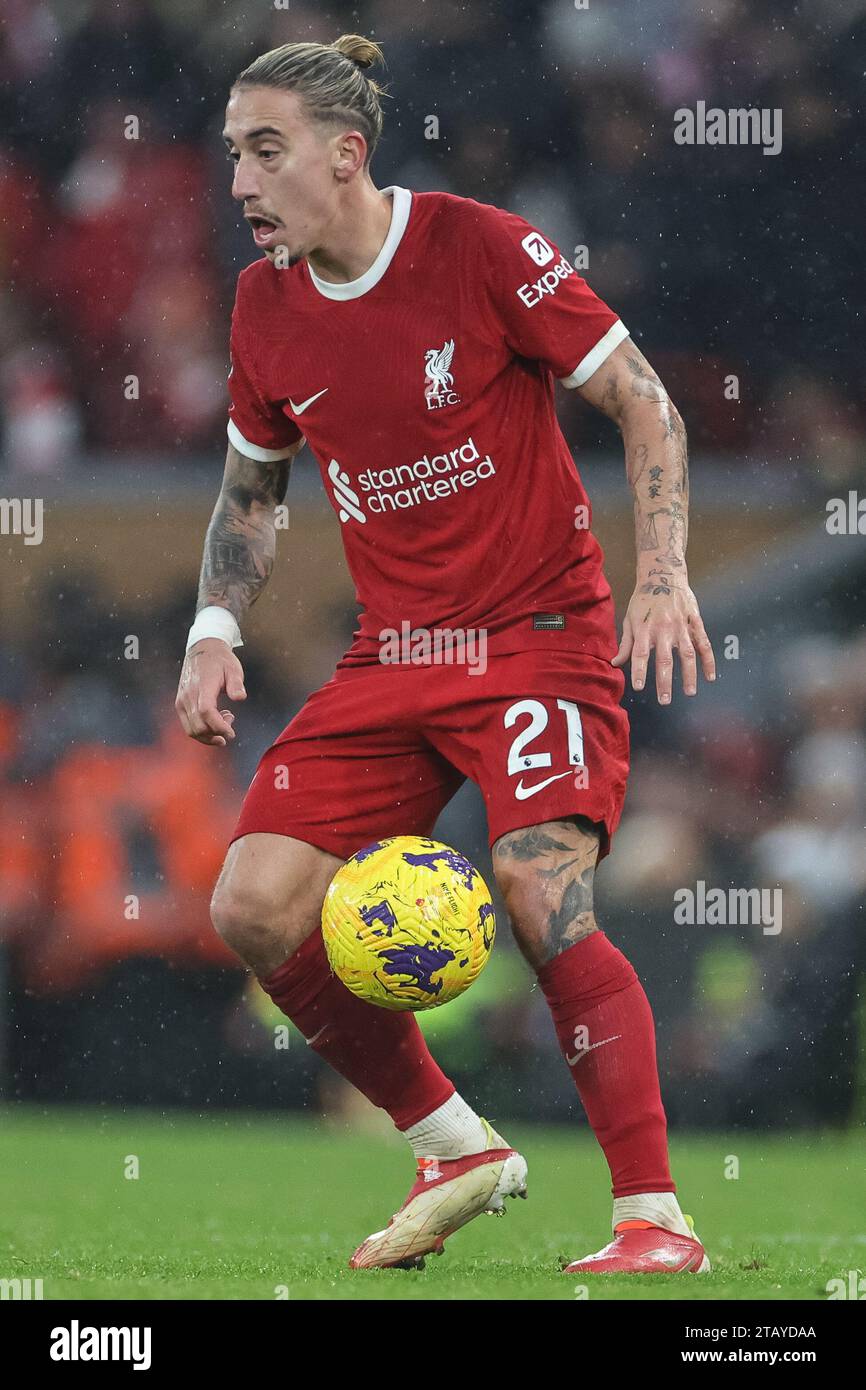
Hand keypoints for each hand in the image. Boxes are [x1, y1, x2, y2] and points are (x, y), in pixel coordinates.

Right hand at [175, 639, 246, 745]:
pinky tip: (214, 720)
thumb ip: (236, 684)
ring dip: (209, 735)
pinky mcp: (180, 704)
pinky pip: (188, 726)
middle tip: (231, 724)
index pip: (206, 712)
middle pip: (198, 726)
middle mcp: (188, 695)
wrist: (202, 651)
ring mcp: (182, 701)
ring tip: (224, 723)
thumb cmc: (220, 661)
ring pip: (191, 730)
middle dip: (216, 733)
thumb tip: (240, 697)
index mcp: (202, 686)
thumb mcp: (233, 668)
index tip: (231, 733)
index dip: (219, 726)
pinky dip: (202, 730)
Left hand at [612, 579, 714, 702]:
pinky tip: (710, 676)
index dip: (639, 670)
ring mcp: (681, 625)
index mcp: (644, 628)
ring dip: (689, 675)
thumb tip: (615, 663)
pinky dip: (709, 660)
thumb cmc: (643, 600)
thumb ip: (625, 643)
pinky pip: (704, 644)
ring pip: (687, 654)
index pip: (640, 653)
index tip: (639, 687)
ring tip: (690, 692)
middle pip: (664, 658)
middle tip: (665, 700)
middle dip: (664, 681)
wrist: (663, 574)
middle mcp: (663, 628)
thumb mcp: (629, 618)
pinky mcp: (695, 622)